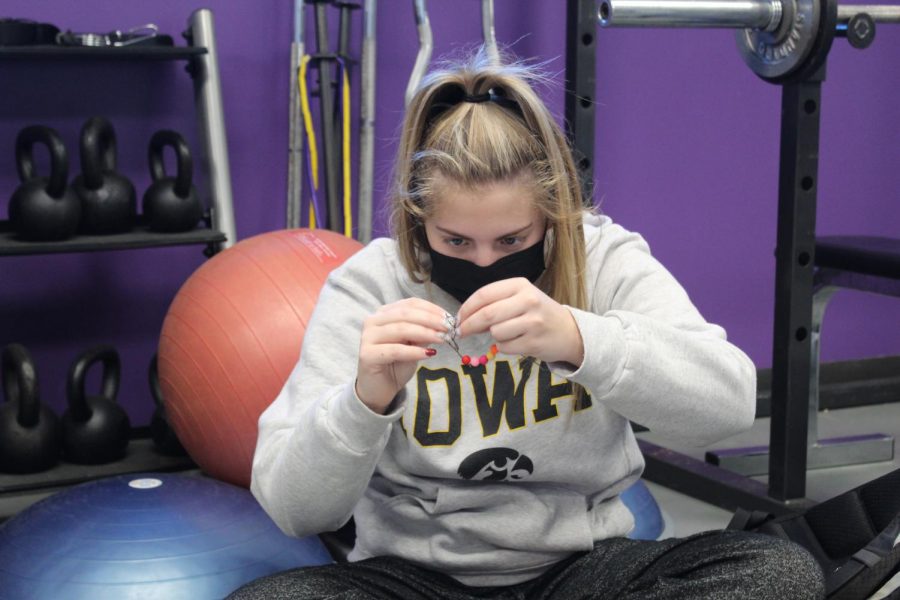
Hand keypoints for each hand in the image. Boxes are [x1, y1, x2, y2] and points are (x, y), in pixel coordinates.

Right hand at [356, 298, 447, 413]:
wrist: (378, 389)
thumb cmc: (396, 365)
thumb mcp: (414, 344)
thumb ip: (423, 332)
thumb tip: (443, 324)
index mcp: (384, 314)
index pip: (410, 304)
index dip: (431, 309)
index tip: (449, 317)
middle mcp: (373, 321)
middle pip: (405, 314)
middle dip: (430, 320)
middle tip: (448, 328)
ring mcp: (368, 337)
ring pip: (401, 329)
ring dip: (425, 333)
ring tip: (442, 339)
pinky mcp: (367, 355)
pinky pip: (395, 350)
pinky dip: (414, 351)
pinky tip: (428, 354)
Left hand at [456, 278, 583, 366]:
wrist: (569, 331)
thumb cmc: (537, 313)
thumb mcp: (520, 298)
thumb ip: (495, 303)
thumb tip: (464, 318)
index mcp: (520, 285)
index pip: (484, 294)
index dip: (466, 308)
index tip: (458, 318)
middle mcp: (528, 300)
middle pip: (487, 314)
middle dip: (469, 325)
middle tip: (461, 332)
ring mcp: (533, 322)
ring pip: (495, 332)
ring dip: (493, 336)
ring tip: (506, 333)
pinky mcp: (534, 342)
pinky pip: (505, 347)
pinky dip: (504, 347)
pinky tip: (516, 341)